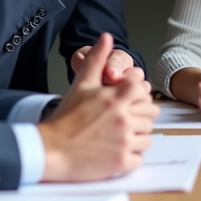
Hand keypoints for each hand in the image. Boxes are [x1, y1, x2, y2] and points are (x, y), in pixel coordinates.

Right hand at [37, 33, 158, 181]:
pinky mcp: (121, 163)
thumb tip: (106, 37)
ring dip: (136, 137)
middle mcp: (123, 118)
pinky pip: (139, 158)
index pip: (143, 90)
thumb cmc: (65, 118)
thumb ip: (97, 59)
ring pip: (147, 137)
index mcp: (116, 97)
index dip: (136, 95)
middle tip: (123, 121)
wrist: (49, 150)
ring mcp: (124, 141)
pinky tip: (115, 152)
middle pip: (151, 114)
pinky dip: (130, 157)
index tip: (125, 102)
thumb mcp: (82, 84)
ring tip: (118, 137)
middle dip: (140, 116)